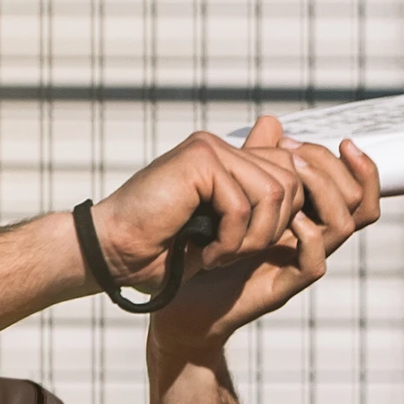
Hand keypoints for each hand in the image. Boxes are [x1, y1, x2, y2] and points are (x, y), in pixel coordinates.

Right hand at [90, 128, 306, 292]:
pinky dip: (230, 241)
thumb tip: (292, 195)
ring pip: (273, 194)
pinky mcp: (200, 159)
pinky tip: (204, 254)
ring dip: (251, 239)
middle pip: (290, 182)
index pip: (290, 175)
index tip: (247, 248)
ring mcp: (209, 149)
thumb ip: (254, 213)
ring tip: (219, 256)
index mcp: (226, 160)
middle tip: (232, 255)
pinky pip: (244, 204)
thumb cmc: (157, 253)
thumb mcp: (219, 235)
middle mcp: (220, 148)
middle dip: (271, 231)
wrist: (111, 254)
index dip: (284, 218)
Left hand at [147, 115, 380, 359]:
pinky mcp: (279, 288)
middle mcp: (308, 241)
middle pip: (359, 204)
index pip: (355, 190)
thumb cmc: (202, 248)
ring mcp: (295, 265)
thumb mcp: (230, 194)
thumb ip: (254, 159)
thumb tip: (273, 122)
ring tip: (292, 173)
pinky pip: (313, 262)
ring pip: (343, 227)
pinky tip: (286, 217)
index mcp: (305, 218)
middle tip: (300, 154)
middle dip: (337, 170)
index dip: (358, 166)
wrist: (176, 299)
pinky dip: (307, 236)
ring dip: (323, 193)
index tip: (339, 140)